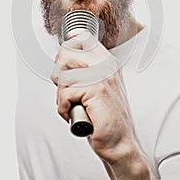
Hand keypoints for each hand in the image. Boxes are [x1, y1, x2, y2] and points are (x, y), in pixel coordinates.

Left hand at [51, 31, 156, 179]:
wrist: (120, 142)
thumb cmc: (105, 117)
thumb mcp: (98, 86)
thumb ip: (84, 70)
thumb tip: (61, 56)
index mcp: (107, 61)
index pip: (82, 37)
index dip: (66, 50)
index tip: (65, 65)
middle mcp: (106, 64)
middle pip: (66, 52)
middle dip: (58, 74)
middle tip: (66, 89)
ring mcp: (102, 75)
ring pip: (63, 77)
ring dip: (61, 97)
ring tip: (73, 106)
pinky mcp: (97, 89)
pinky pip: (65, 93)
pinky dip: (64, 108)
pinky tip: (75, 114)